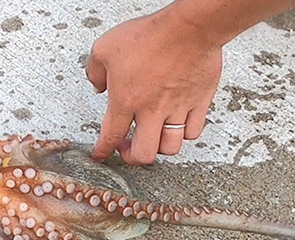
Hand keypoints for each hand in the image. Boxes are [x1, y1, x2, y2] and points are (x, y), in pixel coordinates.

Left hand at [87, 8, 222, 164]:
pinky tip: (178, 125)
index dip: (103, 151)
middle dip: (132, 157)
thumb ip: (95, 70)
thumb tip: (97, 84)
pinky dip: (184, 133)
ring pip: (170, 148)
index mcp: (125, 101)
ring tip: (154, 137)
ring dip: (160, 147)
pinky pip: (193, 132)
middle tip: (129, 148)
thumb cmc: (150, 35)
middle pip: (143, 154)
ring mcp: (178, 109)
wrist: (189, 27)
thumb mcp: (105, 47)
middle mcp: (152, 111)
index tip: (101, 154)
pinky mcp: (199, 102)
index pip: (110, 137)